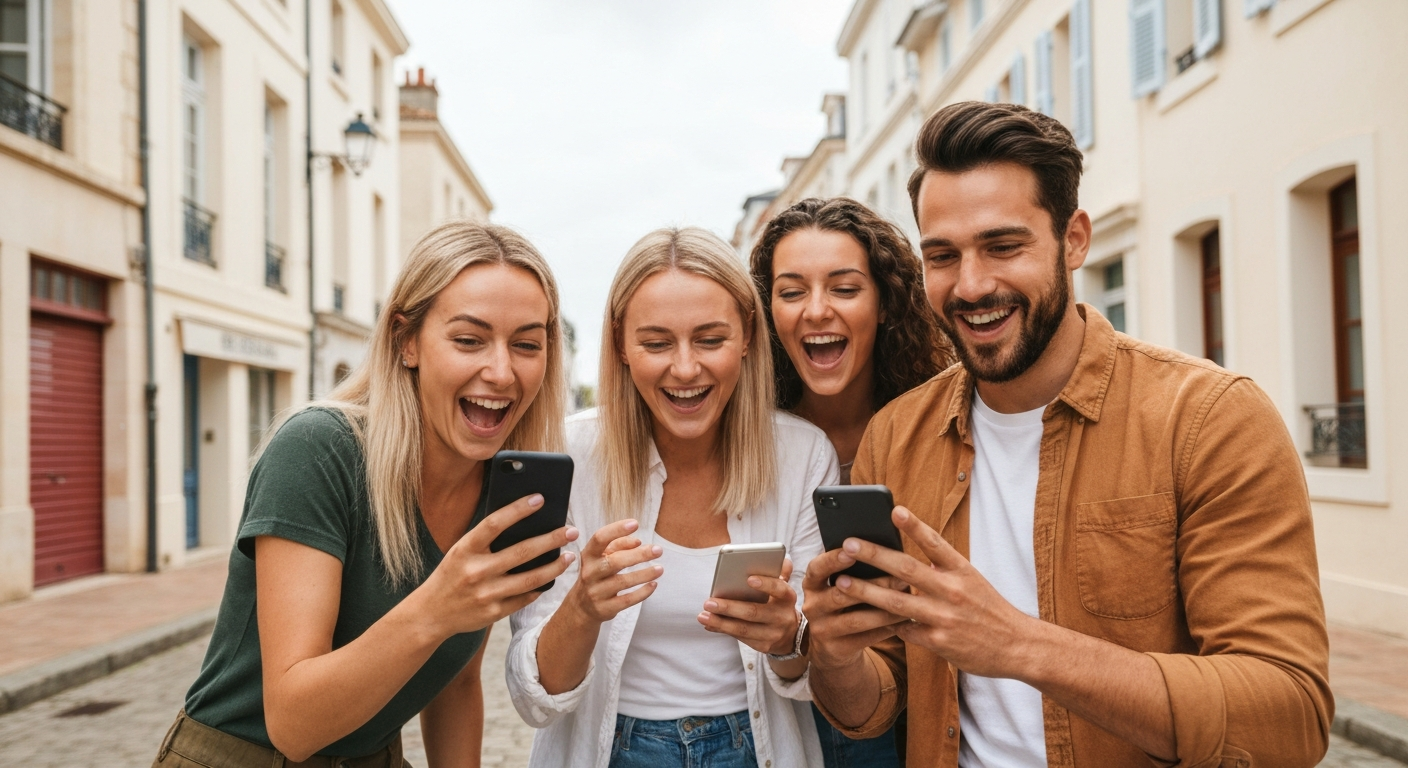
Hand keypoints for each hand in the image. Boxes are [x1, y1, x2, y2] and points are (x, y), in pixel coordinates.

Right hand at [420, 494, 576, 637]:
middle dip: (551, 539)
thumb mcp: (461, 551)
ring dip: (554, 567)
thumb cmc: (451, 574)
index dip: (518, 509)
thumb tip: (524, 521)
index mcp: (465, 549)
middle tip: (572, 530)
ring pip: (530, 579)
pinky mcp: (493, 613)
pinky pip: (524, 598)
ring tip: (569, 556)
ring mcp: (485, 594)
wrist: (430, 614)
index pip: (494, 524)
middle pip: (522, 552)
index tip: (540, 498)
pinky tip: (551, 578)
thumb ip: (486, 539)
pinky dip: (540, 587)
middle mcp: (475, 571)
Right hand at [563, 519, 662, 625]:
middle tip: (658, 550)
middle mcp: (589, 573)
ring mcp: (596, 592)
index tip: (635, 523)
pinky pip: (627, 600)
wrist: (582, 607)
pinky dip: (642, 592)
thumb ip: (618, 545)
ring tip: (660, 569)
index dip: (616, 530)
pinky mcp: (605, 608)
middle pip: (614, 561)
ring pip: (622, 582)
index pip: (599, 538)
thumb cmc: (597, 574)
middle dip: (638, 555)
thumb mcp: (601, 557)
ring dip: (644, 574)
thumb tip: (637, 541)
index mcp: (588, 556)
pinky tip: (653, 584)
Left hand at [697, 558, 800, 655]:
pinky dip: (722, 629)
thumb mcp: (782, 588)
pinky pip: (739, 637)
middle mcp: (782, 617)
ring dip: (720, 622)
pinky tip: (709, 624)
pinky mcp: (763, 645)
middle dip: (730, 607)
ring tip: (703, 615)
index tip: (749, 578)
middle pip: (754, 612)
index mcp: (787, 597)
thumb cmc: (778, 603)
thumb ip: (779, 572)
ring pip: (744, 628)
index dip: (766, 584)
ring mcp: (773, 633)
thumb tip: (781, 560)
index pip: (779, 589)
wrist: (790, 633)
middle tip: (709, 602)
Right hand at [801, 549, 908, 671]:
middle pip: (841, 594)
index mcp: (812, 584)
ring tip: (908, 602)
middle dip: (873, 585)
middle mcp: (812, 606)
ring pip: (856, 619)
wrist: (833, 647)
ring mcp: (822, 629)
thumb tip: (886, 550)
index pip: (816, 569)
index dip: (832, 560)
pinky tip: (903, 621)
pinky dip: (886, 629)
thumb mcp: (838, 586)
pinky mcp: (835, 649)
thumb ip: (853, 570)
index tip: (851, 550)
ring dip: (885, 610)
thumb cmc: (844, 605)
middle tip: (901, 578)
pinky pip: (865, 638)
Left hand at [834, 505, 1037, 678]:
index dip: (914, 526)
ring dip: (866, 592)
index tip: (894, 510)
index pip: (935, 543)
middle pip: (906, 569)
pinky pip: (904, 630)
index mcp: (962, 570)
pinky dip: (885, 625)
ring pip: (896, 602)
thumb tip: (908, 559)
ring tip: (841, 582)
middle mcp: (952, 591)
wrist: (1018, 646)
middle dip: (874, 555)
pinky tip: (864, 620)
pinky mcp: (939, 641)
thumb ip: (942, 568)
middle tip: (848, 543)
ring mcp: (944, 617)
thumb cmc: (989, 609)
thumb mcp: (972, 581)